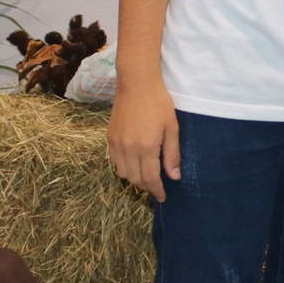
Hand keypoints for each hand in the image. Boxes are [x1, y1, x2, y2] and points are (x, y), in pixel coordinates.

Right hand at [107, 75, 180, 201]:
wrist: (136, 84)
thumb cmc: (159, 103)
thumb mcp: (172, 128)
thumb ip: (172, 154)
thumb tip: (174, 177)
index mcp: (146, 147)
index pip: (150, 178)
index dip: (157, 190)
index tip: (163, 197)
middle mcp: (128, 148)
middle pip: (134, 179)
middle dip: (146, 187)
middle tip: (156, 188)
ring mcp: (116, 143)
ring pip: (122, 173)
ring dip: (134, 179)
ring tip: (146, 177)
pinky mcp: (109, 138)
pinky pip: (114, 161)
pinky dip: (123, 168)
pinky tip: (133, 165)